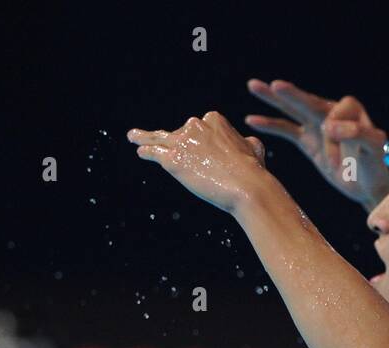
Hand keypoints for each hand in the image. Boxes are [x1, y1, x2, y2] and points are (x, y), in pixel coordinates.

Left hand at [128, 112, 270, 214]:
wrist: (246, 187)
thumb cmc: (253, 170)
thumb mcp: (254, 148)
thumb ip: (246, 142)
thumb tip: (248, 144)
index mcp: (213, 119)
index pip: (199, 128)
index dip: (203, 144)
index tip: (210, 156)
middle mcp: (195, 125)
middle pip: (181, 134)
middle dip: (182, 146)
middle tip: (188, 161)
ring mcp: (182, 142)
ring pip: (159, 138)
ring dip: (145, 137)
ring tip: (134, 137)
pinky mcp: (173, 160)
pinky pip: (154, 152)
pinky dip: (146, 151)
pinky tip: (140, 152)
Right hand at [245, 79, 388, 208]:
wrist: (369, 187)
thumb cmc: (376, 167)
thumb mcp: (373, 149)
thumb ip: (358, 133)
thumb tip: (330, 126)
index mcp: (352, 110)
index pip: (335, 113)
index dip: (334, 133)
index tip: (338, 157)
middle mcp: (332, 113)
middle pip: (309, 101)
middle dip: (293, 94)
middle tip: (276, 85)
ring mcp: (318, 127)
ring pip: (293, 110)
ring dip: (274, 99)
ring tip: (253, 85)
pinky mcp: (308, 142)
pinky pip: (287, 130)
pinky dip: (271, 125)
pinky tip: (251, 119)